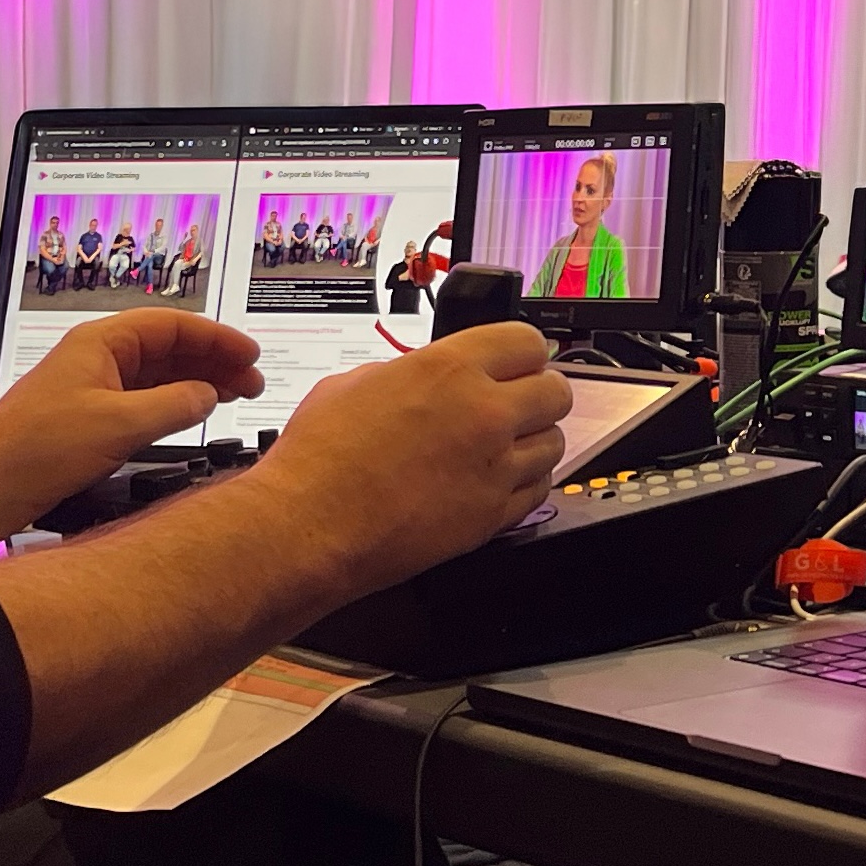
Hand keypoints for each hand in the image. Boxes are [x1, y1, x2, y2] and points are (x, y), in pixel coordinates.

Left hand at [0, 311, 263, 568]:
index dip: (217, 337)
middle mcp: (97, 357)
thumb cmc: (40, 448)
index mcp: (102, 342)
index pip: (172, 325)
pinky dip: (173, 404)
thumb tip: (208, 395)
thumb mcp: (120, 425)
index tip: (250, 354)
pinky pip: (142, 399)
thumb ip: (174, 405)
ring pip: (157, 373)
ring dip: (197, 382)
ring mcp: (91, 386)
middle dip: (213, 360)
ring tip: (234, 396)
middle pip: (168, 346)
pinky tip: (192, 417)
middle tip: (251, 381)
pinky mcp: (88, 417)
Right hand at [246, 322, 572, 594]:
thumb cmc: (320, 458)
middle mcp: (483, 413)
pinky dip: (526, 482)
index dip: (522, 353)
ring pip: (554, 443)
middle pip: (556, 391)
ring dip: (533, 441)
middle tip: (516, 403)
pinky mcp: (492, 515)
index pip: (528, 342)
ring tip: (505, 446)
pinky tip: (499, 480)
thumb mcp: (356, 382)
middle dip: (537, 395)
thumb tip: (425, 376)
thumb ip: (410, 373)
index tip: (516, 363)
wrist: (310, 524)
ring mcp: (494, 466)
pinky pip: (539, 490)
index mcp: (450, 368)